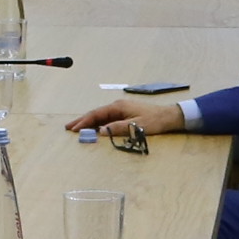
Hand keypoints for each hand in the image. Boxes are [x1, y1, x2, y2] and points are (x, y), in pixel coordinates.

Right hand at [65, 99, 184, 139]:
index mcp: (118, 107)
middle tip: (68, 128)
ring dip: (89, 123)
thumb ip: (118, 128)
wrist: (169, 116)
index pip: (96, 114)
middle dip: (82, 121)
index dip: (84, 122)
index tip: (74, 129)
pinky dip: (98, 123)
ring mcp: (121, 109)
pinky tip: (94, 129)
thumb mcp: (136, 126)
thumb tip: (101, 131)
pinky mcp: (125, 114)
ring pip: (100, 116)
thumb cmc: (155, 120)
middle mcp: (117, 106)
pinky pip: (107, 118)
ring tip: (77, 129)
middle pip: (96, 114)